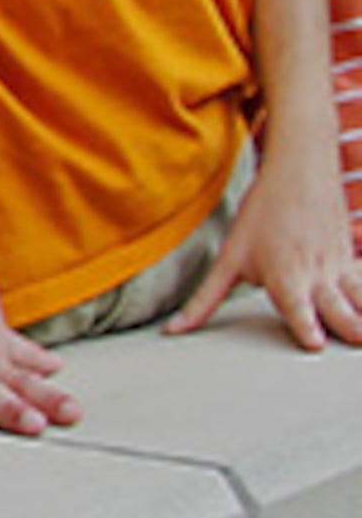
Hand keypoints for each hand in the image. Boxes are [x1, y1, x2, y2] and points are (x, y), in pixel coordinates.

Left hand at [166, 145, 361, 349]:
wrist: (298, 174)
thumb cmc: (261, 216)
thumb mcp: (228, 260)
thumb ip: (204, 301)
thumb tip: (174, 331)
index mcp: (284, 279)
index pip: (299, 309)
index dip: (308, 329)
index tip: (315, 344)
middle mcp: (316, 278)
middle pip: (342, 313)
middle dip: (350, 330)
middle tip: (355, 341)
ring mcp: (340, 269)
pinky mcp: (355, 262)